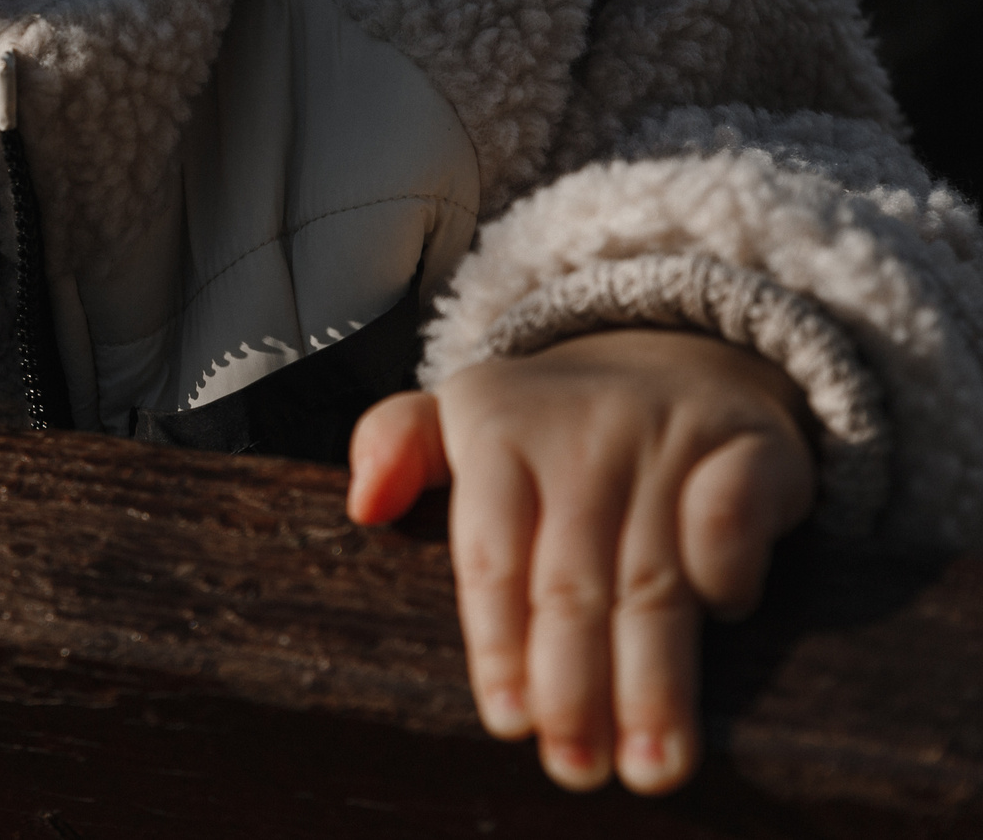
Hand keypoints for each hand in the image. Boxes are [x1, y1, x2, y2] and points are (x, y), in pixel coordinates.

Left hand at [347, 329, 814, 794]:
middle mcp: (582, 434)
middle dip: (573, 685)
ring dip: (655, 680)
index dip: (498, 642)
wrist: (677, 349)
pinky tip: (722, 624)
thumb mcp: (463, 416)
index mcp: (498, 431)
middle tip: (575, 767)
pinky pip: (734, 519)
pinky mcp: (751, 446)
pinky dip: (729, 573)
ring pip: (654, 576)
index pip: (490, 552)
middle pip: (571, 581)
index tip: (507, 721)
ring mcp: (667, 438)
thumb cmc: (552, 425)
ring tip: (651, 766)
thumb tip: (364, 505)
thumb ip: (396, 445)